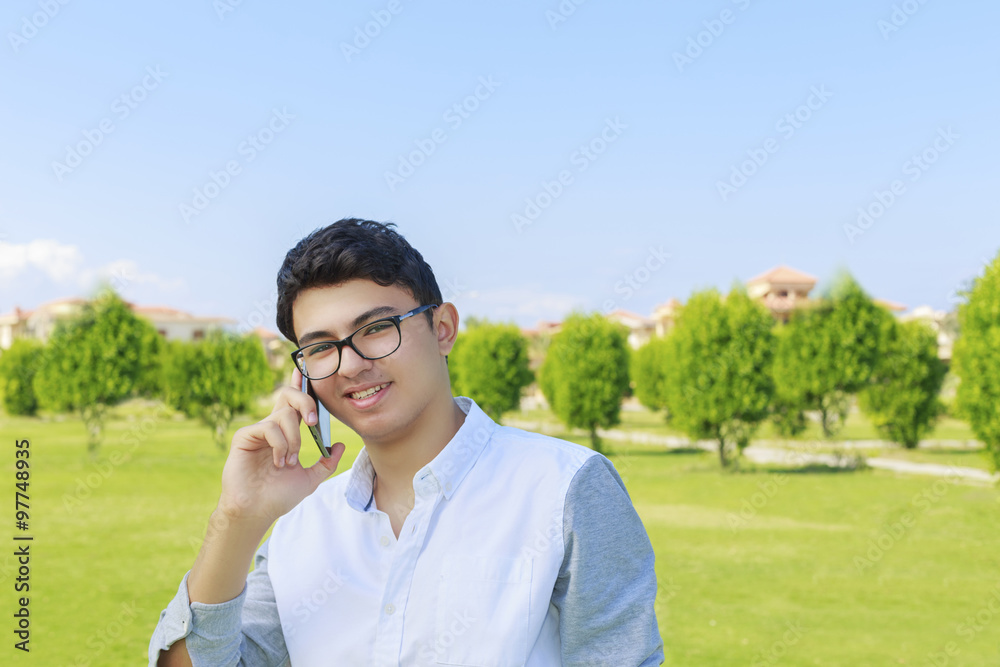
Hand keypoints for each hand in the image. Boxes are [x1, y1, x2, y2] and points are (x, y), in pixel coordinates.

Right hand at [218, 367, 345, 524]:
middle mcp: (271, 426)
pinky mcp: (244, 436)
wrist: (257, 512)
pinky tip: (277, 462)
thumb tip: (340, 445)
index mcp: (285, 432)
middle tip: (314, 421)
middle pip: (288, 395)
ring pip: (284, 415)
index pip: (294, 402)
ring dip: (293, 440)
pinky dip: (280, 445)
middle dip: (305, 401)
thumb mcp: (310, 479)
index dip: (300, 384)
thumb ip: (326, 462)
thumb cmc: (278, 496)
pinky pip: (269, 428)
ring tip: (288, 463)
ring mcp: (257, 430)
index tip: (306, 371)